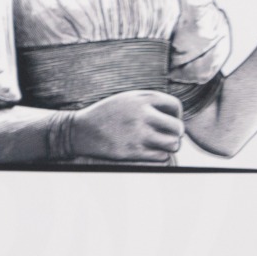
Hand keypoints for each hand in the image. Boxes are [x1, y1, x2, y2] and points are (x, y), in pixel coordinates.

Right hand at [61, 91, 184, 162]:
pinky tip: (148, 152)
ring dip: (169, 146)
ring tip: (159, 145)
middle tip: (165, 136)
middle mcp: (141, 115)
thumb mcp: (126, 99)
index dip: (176, 115)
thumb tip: (178, 116)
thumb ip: (150, 102)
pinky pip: (161, 157)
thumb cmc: (106, 114)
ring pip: (173, 144)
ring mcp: (137, 134)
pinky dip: (158, 156)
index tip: (166, 121)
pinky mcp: (132, 151)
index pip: (175, 106)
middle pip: (178, 127)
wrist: (78, 131)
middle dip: (175, 133)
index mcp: (141, 99)